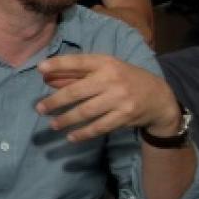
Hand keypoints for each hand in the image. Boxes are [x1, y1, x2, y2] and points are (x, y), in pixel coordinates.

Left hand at [34, 53, 182, 142]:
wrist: (158, 96)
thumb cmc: (124, 79)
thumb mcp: (105, 70)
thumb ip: (77, 74)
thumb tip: (48, 78)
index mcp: (106, 63)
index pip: (79, 62)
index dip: (59, 64)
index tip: (40, 68)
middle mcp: (112, 79)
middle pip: (77, 91)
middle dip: (55, 101)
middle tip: (39, 108)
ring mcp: (119, 98)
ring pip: (86, 111)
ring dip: (66, 119)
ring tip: (53, 124)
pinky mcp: (124, 116)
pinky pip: (99, 127)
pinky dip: (83, 133)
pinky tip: (71, 136)